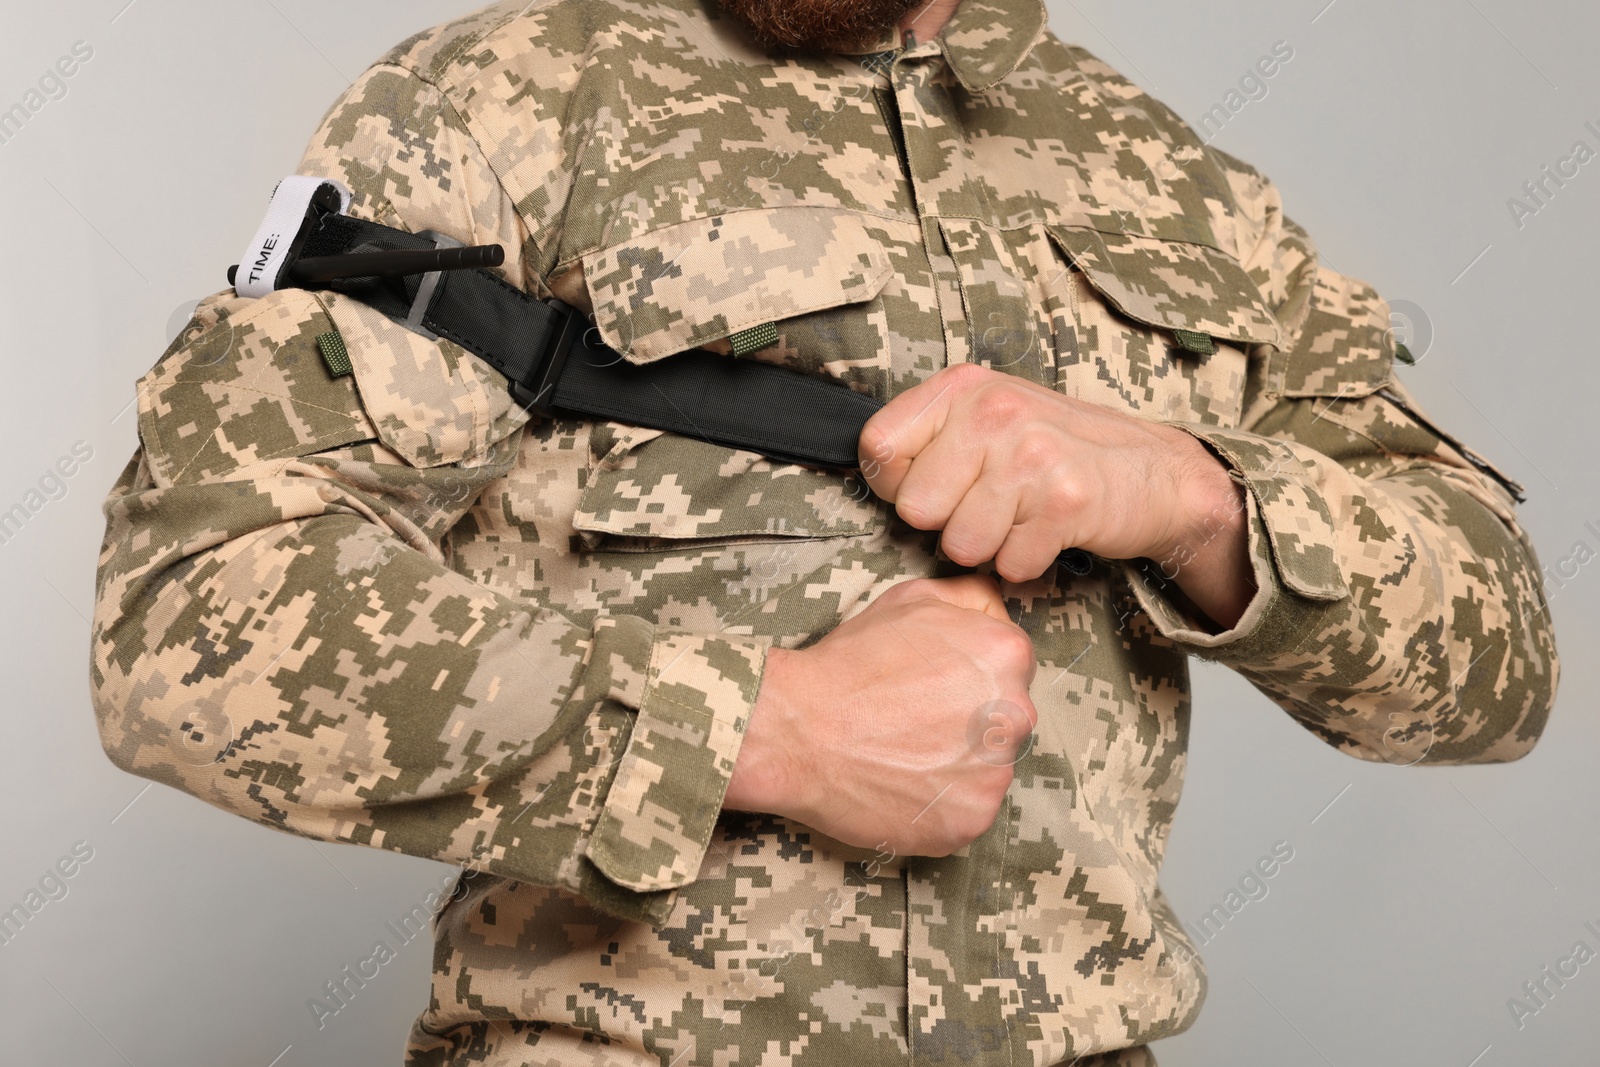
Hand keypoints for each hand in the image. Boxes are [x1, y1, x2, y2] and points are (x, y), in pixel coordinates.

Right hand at [725, 576, 1035, 856]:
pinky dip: (939, 803)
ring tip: (903, 753)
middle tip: (913, 721)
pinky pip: (967, 810)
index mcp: (1007, 655)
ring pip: (988, 767)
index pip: (1012, 668)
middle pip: (1006, 719)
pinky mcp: (971, 819)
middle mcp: (1016, 714)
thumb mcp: (912, 598)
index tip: (932, 686)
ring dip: (956, 763)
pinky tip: (902, 784)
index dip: (968, 676)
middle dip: (969, 720)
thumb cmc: (850, 663)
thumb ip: (971, 599)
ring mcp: (996, 773)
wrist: (798, 729)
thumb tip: (997, 608)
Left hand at [857, 363, 1253, 625]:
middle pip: (915, 508)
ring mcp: (1032, 453)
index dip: (897, 485)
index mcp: (963, 387)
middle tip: (991, 506)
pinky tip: (1048, 533)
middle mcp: (994, 411)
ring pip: (961, 545)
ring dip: (991, 548)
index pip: (878, 448)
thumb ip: (930, 439)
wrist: (1154, 473)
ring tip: (1023, 518)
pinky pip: (1010, 563)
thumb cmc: (1058, 452)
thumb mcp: (987, 420)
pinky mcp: (1066, 500)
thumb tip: (877, 478)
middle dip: (948, 524)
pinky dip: (1028, 563)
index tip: (937, 487)